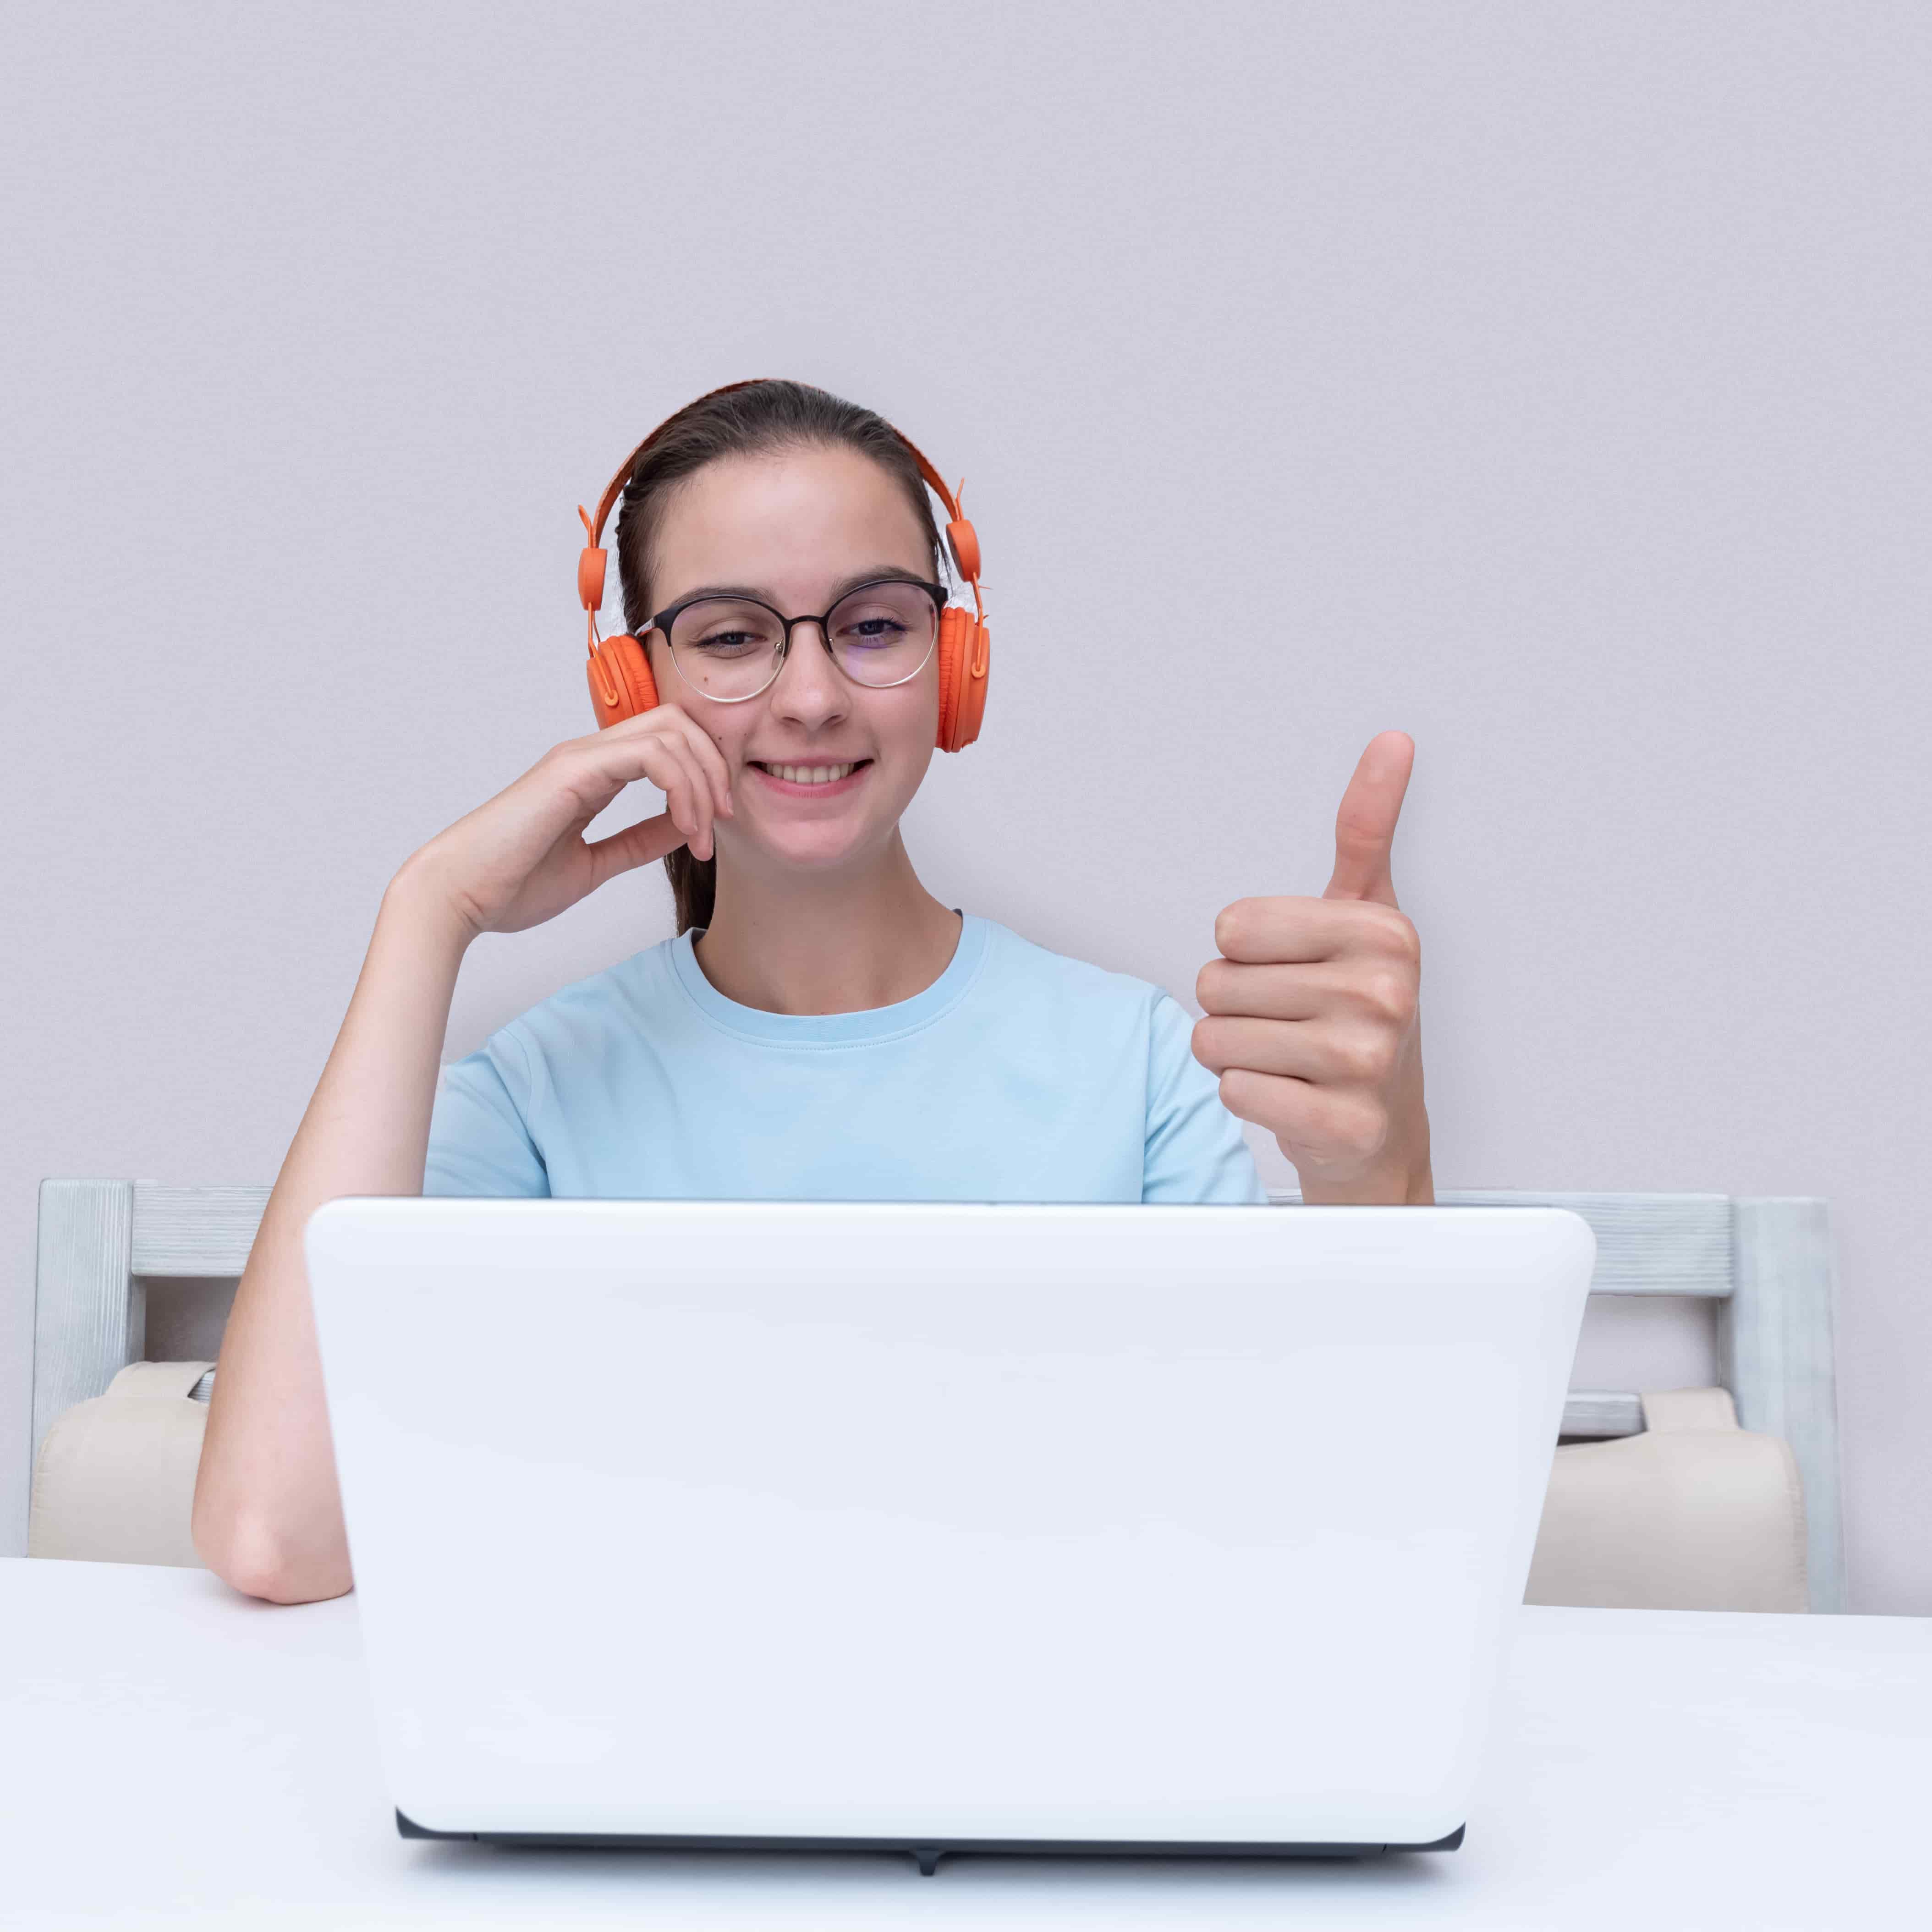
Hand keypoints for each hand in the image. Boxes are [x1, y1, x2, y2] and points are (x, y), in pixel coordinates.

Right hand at [397, 705, 734, 942]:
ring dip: (702, 779)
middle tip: (725, 818)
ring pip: (670, 731)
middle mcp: (589, 755)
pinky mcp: (573, 770)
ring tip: (705, 831)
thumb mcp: (596, 864)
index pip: (668, 741)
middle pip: (677, 723)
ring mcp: (580, 758)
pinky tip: (685, 826)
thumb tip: (683, 827)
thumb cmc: (513, 884)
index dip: (705, 772)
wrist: (459, 896)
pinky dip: (681, 786)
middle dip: (714, 766)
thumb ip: (638, 843)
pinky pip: (649, 753)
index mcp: (593, 772)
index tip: (716, 825)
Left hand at [1191, 731, 1431, 1203]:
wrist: (1383, 1126)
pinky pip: (1233, 1093)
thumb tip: (1391, 743)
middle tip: (1287, 1021)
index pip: (1232, 926)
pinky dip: (1245, 1097)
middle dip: (1234, 1006)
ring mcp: (1368, 1062)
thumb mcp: (1365, 912)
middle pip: (1217, 983)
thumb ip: (1366, 828)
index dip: (1243, 951)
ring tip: (1286, 1058)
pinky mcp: (1344, 1123)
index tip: (1293, 969)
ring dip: (1233, 1053)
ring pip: (1216, 1040)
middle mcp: (1385, 994)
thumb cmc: (1363, 1013)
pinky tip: (1291, 1096)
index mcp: (1386, 933)